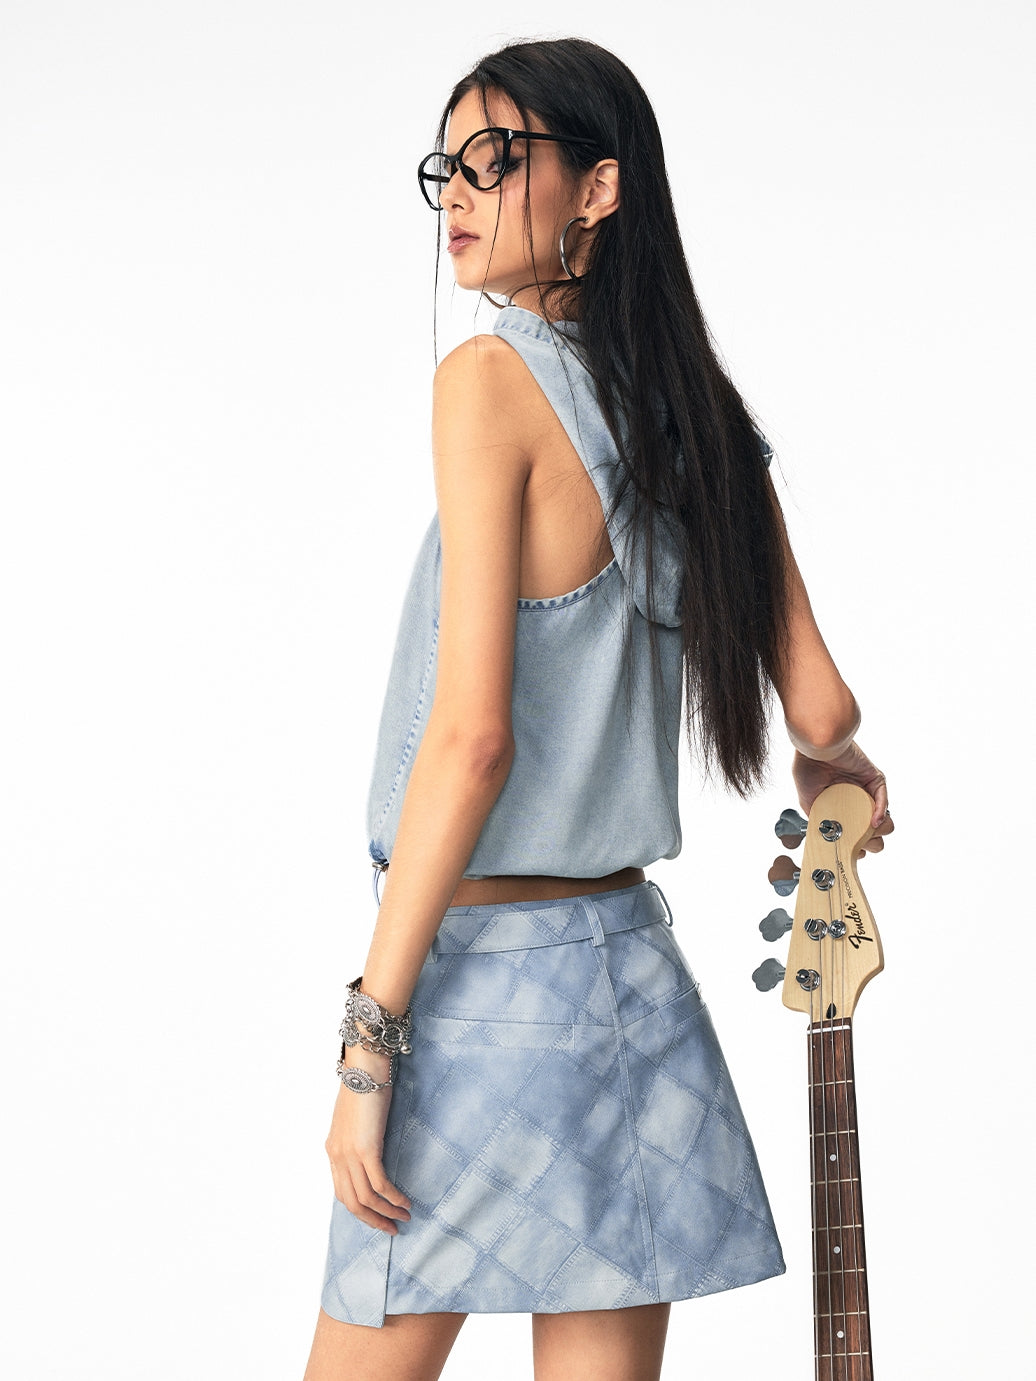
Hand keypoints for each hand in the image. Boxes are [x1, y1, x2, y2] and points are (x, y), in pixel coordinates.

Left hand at [324, 1049, 411, 1234]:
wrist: (365, 1067)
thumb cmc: (365, 1085)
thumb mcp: (356, 1118)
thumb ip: (359, 1137)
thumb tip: (372, 1151)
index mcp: (333, 1150)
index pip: (342, 1191)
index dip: (360, 1209)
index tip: (378, 1217)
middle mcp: (337, 1155)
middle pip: (351, 1202)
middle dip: (372, 1220)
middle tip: (392, 1229)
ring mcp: (349, 1153)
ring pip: (365, 1198)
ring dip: (385, 1213)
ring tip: (404, 1217)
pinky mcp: (366, 1149)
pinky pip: (379, 1185)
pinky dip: (392, 1198)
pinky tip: (404, 1202)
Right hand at [792, 742, 893, 855]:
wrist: (815, 748)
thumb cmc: (807, 768)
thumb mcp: (808, 801)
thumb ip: (817, 819)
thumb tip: (824, 838)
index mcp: (840, 806)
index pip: (855, 832)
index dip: (856, 845)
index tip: (852, 853)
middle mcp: (856, 800)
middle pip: (874, 830)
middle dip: (871, 842)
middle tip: (862, 845)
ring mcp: (866, 790)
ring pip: (884, 818)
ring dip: (879, 830)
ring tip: (869, 834)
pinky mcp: (875, 779)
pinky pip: (883, 799)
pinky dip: (881, 812)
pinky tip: (874, 822)